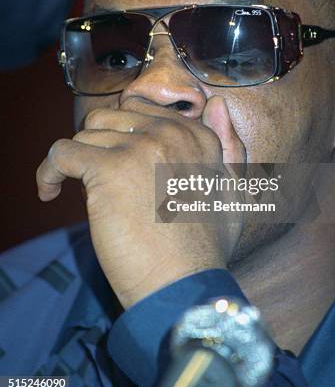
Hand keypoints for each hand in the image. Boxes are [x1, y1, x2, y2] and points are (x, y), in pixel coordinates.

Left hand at [36, 96, 245, 308]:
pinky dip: (49, 170)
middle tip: (99, 178)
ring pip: (87, 132)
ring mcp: (139, 148)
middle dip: (101, 143)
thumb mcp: (233, 190)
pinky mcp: (107, 170)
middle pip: (112, 117)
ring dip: (79, 159)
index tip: (118, 162)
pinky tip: (49, 190)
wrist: (185, 284)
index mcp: (197, 135)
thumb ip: (229, 143)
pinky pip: (61, 152)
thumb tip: (217, 103)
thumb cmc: (207, 247)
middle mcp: (169, 133)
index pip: (143, 109)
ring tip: (78, 188)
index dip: (124, 133)